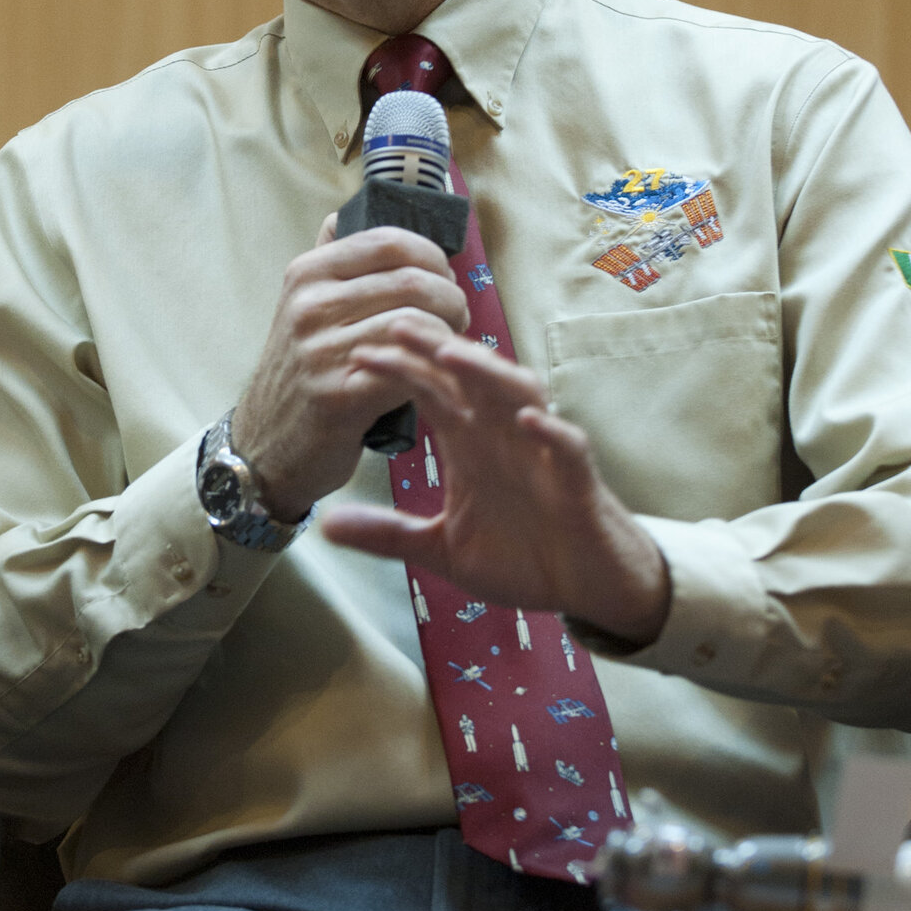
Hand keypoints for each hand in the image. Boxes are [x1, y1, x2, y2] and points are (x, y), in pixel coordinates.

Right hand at [232, 223, 468, 521]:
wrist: (264, 445)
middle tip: (457, 317)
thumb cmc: (299, 374)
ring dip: (449, 337)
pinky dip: (437, 373)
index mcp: (307, 274)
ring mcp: (322, 351)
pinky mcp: (340, 397)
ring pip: (418, 324)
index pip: (389, 242)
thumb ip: (327, 262)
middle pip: (413, 282)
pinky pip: (410, 369)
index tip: (444, 278)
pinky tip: (440, 379)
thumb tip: (346, 216)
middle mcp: (310, 306)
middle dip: (451, 298)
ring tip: (449, 347)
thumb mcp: (299, 307)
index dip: (432, 257)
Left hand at [319, 325, 671, 644]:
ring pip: (520, 396)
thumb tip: (324, 526)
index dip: (397, 371)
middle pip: (471, 379)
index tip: (355, 356)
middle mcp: (505, 437)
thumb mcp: (440, 549)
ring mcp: (544, 455)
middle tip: (396, 324)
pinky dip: (552, 431)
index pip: (431, 392)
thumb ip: (388, 533)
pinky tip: (531, 420)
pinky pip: (570, 448)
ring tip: (455, 356)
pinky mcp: (579, 483)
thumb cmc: (521, 556)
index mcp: (471, 444)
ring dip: (490, 374)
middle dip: (436, 349)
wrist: (586, 586)